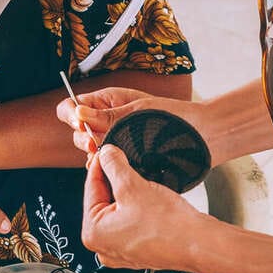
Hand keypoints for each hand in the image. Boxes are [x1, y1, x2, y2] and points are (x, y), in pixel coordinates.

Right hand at [56, 86, 209, 156]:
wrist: (202, 138)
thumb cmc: (174, 117)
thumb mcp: (138, 111)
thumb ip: (107, 115)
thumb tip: (78, 112)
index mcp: (107, 103)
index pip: (73, 106)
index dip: (71, 115)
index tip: (81, 125)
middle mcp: (107, 123)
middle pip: (78, 131)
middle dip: (83, 138)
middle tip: (96, 144)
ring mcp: (116, 142)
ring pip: (90, 151)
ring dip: (94, 155)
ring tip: (108, 157)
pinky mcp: (124, 160)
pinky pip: (105, 166)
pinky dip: (105, 169)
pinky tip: (115, 170)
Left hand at [82, 144, 209, 269]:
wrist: (199, 244)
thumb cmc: (168, 225)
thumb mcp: (133, 186)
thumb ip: (114, 165)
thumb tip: (106, 153)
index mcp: (93, 233)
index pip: (91, 188)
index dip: (100, 164)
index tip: (106, 150)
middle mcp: (103, 246)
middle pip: (103, 200)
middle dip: (114, 179)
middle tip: (124, 160)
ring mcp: (120, 251)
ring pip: (118, 210)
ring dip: (127, 192)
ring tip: (140, 180)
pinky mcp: (138, 250)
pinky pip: (130, 222)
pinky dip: (136, 208)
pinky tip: (148, 198)